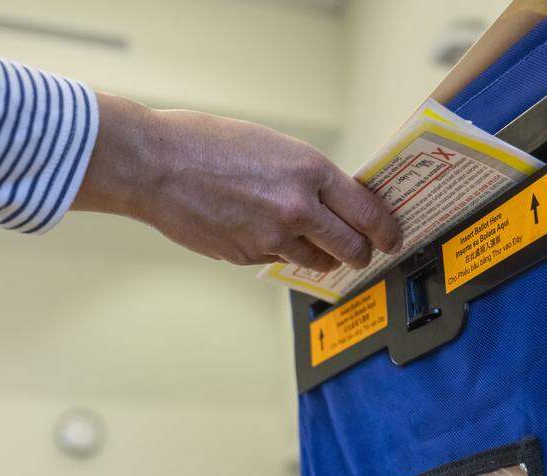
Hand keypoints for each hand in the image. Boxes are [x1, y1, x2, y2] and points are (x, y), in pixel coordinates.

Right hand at [73, 93, 401, 271]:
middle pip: (352, 248)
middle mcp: (297, 208)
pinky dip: (282, 252)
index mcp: (309, 170)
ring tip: (316, 244)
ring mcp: (272, 238)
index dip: (387, 230)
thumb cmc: (207, 143)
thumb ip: (309, 176)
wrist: (154, 165)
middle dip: (362, 254)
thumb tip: (338, 202)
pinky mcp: (248, 256)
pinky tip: (264, 232)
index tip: (392, 237)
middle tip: (362, 252)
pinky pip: (280, 261)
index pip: (369, 212)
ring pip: (320, 262)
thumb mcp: (273, 145)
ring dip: (325, 257)